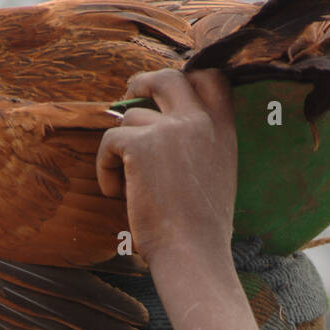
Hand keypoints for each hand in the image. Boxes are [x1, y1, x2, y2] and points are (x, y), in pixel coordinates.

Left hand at [96, 67, 237, 270]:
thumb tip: (164, 125)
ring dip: (122, 149)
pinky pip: (109, 141)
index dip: (188, 75)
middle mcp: (199, 121)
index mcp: (223, 129)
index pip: (211, 77)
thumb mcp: (217, 175)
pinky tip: (116, 195)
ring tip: (127, 186)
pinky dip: (106, 168)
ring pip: (130, 119)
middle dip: (144, 82)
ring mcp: (171, 129)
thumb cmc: (201, 229)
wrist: (193, 254)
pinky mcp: (140, 144)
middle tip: (129, 94)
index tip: (168, 89)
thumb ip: (200, 144)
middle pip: (168, 78)